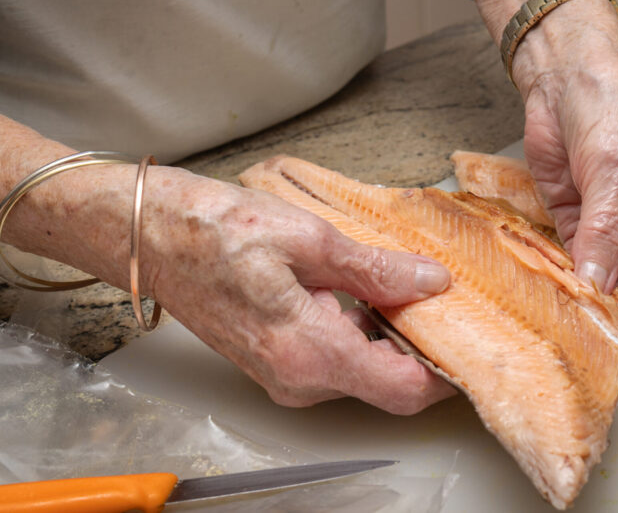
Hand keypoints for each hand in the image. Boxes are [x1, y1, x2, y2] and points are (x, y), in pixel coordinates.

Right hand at [124, 168, 455, 413]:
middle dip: (421, 343)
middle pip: (388, 383)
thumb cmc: (209, 230)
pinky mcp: (274, 361)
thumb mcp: (308, 237)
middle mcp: (297, 378)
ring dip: (391, 333)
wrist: (147, 234)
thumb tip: (430, 282)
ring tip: (402, 281)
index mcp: (310, 351)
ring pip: (363, 370)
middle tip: (441, 292)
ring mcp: (283, 375)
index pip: (404, 388)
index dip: (447, 370)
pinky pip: (335, 359)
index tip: (470, 336)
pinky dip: (361, 330)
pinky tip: (363, 288)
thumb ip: (376, 268)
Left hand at [514, 7, 617, 325]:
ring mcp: (611, 235)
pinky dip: (555, 280)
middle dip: (603, 317)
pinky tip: (537, 289)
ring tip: (547, 312)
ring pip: (598, 290)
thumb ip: (605, 229)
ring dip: (574, 301)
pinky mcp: (576, 228)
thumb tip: (597, 286)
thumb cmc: (609, 106)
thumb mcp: (610, 169)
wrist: (566, 76)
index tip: (604, 330)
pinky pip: (568, 268)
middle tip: (566, 326)